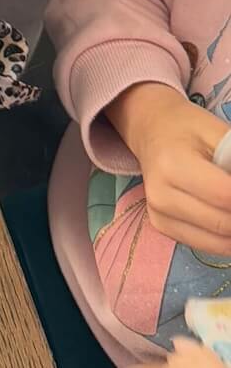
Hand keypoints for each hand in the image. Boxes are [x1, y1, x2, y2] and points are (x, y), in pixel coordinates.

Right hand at [107, 82, 230, 254]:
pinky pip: (206, 245)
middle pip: (224, 224)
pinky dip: (226, 238)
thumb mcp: (216, 131)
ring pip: (218, 243)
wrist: (150, 130)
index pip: (226, 196)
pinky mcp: (161, 227)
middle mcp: (161, 195)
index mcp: (173, 164)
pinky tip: (227, 216)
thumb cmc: (186, 127)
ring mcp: (158, 215)